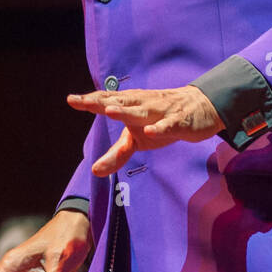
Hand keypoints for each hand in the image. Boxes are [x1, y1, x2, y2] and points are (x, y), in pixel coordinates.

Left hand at [67, 85, 223, 175]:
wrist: (200, 106)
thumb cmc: (160, 119)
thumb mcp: (137, 139)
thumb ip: (116, 153)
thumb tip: (94, 171)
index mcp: (130, 106)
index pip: (107, 101)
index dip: (90, 101)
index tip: (71, 99)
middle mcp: (142, 105)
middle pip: (119, 104)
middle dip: (101, 103)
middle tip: (82, 101)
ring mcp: (160, 112)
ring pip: (141, 112)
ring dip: (125, 112)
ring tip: (109, 111)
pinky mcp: (178, 122)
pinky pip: (167, 125)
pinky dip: (159, 128)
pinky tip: (149, 130)